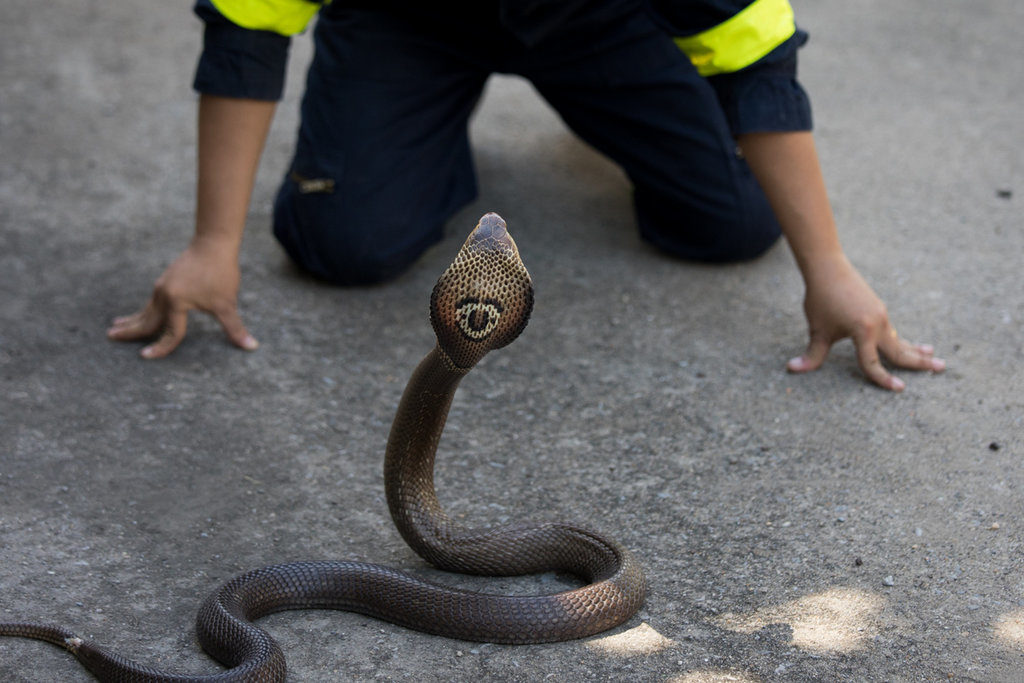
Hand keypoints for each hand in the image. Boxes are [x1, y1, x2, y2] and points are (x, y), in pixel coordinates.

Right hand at [107, 239, 257, 358]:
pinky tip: (137, 315)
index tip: (147, 357)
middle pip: (146, 320)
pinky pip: (150, 302)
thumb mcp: (227, 304)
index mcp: (176, 303)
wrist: (213, 244)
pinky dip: (142, 311)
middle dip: (130, 332)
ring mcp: (162, 287)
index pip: (170, 332)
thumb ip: (235, 328)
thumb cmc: (221, 274)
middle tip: (111, 338)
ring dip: (131, 320)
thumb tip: (252, 347)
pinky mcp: (165, 282)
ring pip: (145, 310)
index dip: (162, 347)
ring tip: (115, 328)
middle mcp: (163, 295)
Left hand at [787, 254, 943, 390]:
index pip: (872, 362)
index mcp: (864, 331)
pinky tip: (912, 345)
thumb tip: (792, 369)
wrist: (828, 268)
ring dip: (917, 350)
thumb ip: (812, 353)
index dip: (882, 378)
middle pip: (901, 349)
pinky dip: (904, 340)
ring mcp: (881, 315)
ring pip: (900, 339)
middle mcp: (878, 323)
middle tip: (942, 369)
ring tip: (935, 357)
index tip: (898, 389)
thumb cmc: (821, 299)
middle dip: (920, 362)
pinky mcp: (878, 310)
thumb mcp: (817, 329)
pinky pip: (893, 331)